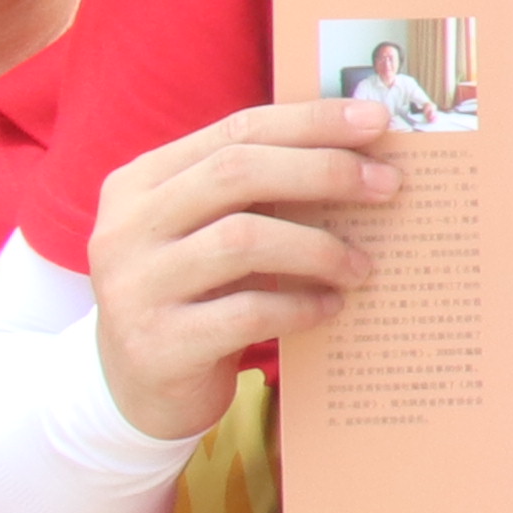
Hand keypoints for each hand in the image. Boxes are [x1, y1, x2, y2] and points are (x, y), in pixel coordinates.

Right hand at [90, 100, 400, 443]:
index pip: (236, 130)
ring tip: (361, 265)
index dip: (310, 122)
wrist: (136, 391)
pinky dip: (300, 305)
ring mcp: (134, 286)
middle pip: (237, 173)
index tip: (377, 120)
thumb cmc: (194, 296)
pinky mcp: (157, 345)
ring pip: (242, 240)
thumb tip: (361, 159)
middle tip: (387, 185)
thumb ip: (256, 194)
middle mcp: (126, 227)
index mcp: (140, 182)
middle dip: (323, 171)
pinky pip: (246, 312)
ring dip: (318, 248)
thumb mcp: (207, 234)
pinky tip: (330, 307)